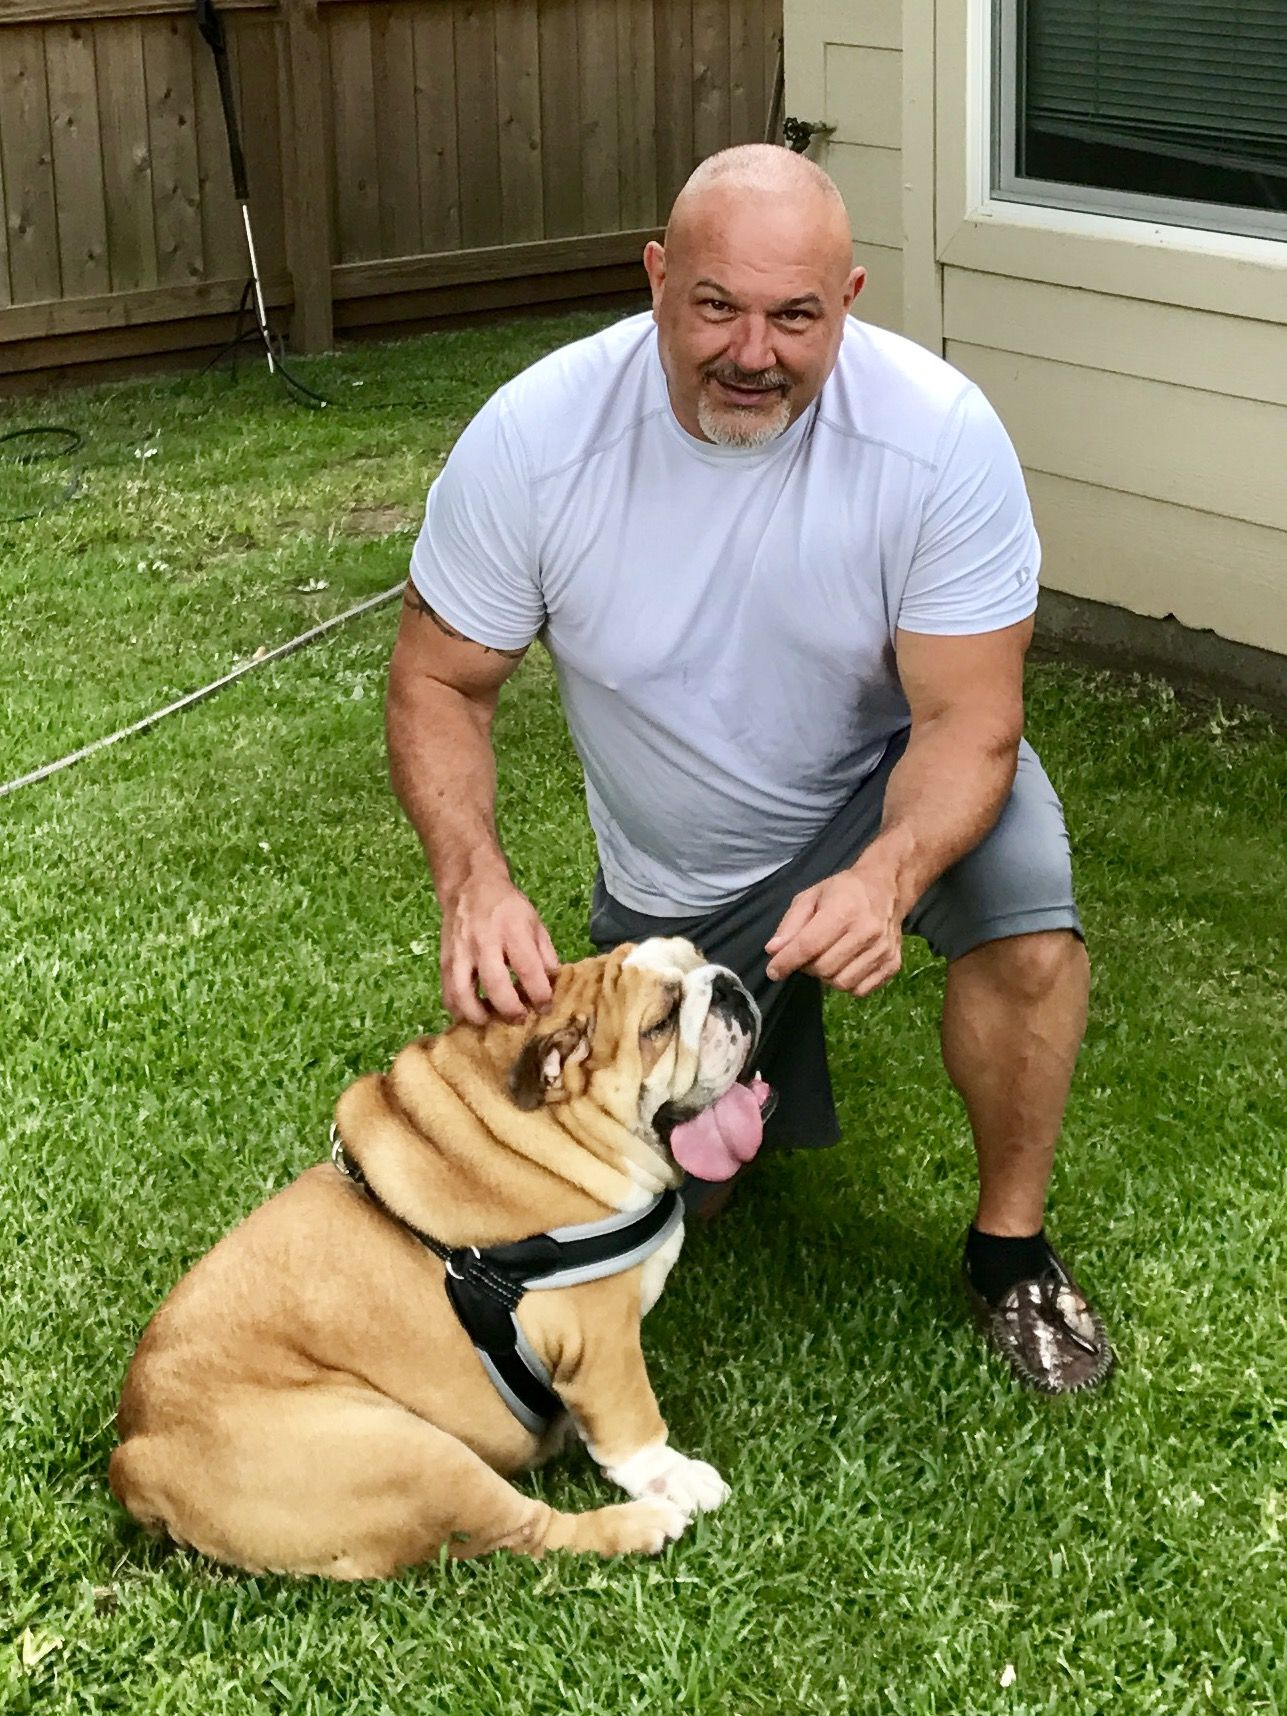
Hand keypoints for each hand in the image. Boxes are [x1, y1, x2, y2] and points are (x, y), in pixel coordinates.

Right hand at [439, 874, 559, 1024]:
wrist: (470, 886)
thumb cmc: (508, 907)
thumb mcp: (535, 924)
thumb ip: (546, 956)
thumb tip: (553, 987)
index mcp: (513, 931)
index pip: (529, 970)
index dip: (540, 996)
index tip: (546, 1007)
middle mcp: (485, 942)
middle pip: (495, 986)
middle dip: (510, 1010)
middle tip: (520, 1019)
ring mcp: (461, 953)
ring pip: (463, 994)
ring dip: (479, 1016)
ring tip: (493, 1021)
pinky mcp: (445, 960)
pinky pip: (448, 993)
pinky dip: (459, 1010)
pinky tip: (472, 1013)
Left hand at [764, 865, 901, 996]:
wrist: (885, 889)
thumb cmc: (842, 892)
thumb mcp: (810, 897)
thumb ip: (790, 924)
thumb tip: (773, 951)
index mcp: (844, 910)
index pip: (809, 946)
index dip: (786, 962)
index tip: (773, 971)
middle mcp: (867, 931)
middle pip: (823, 968)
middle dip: (807, 967)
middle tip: (807, 955)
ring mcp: (883, 950)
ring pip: (841, 983)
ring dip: (826, 977)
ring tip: (827, 959)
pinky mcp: (893, 964)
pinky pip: (860, 990)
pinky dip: (847, 984)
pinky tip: (845, 966)